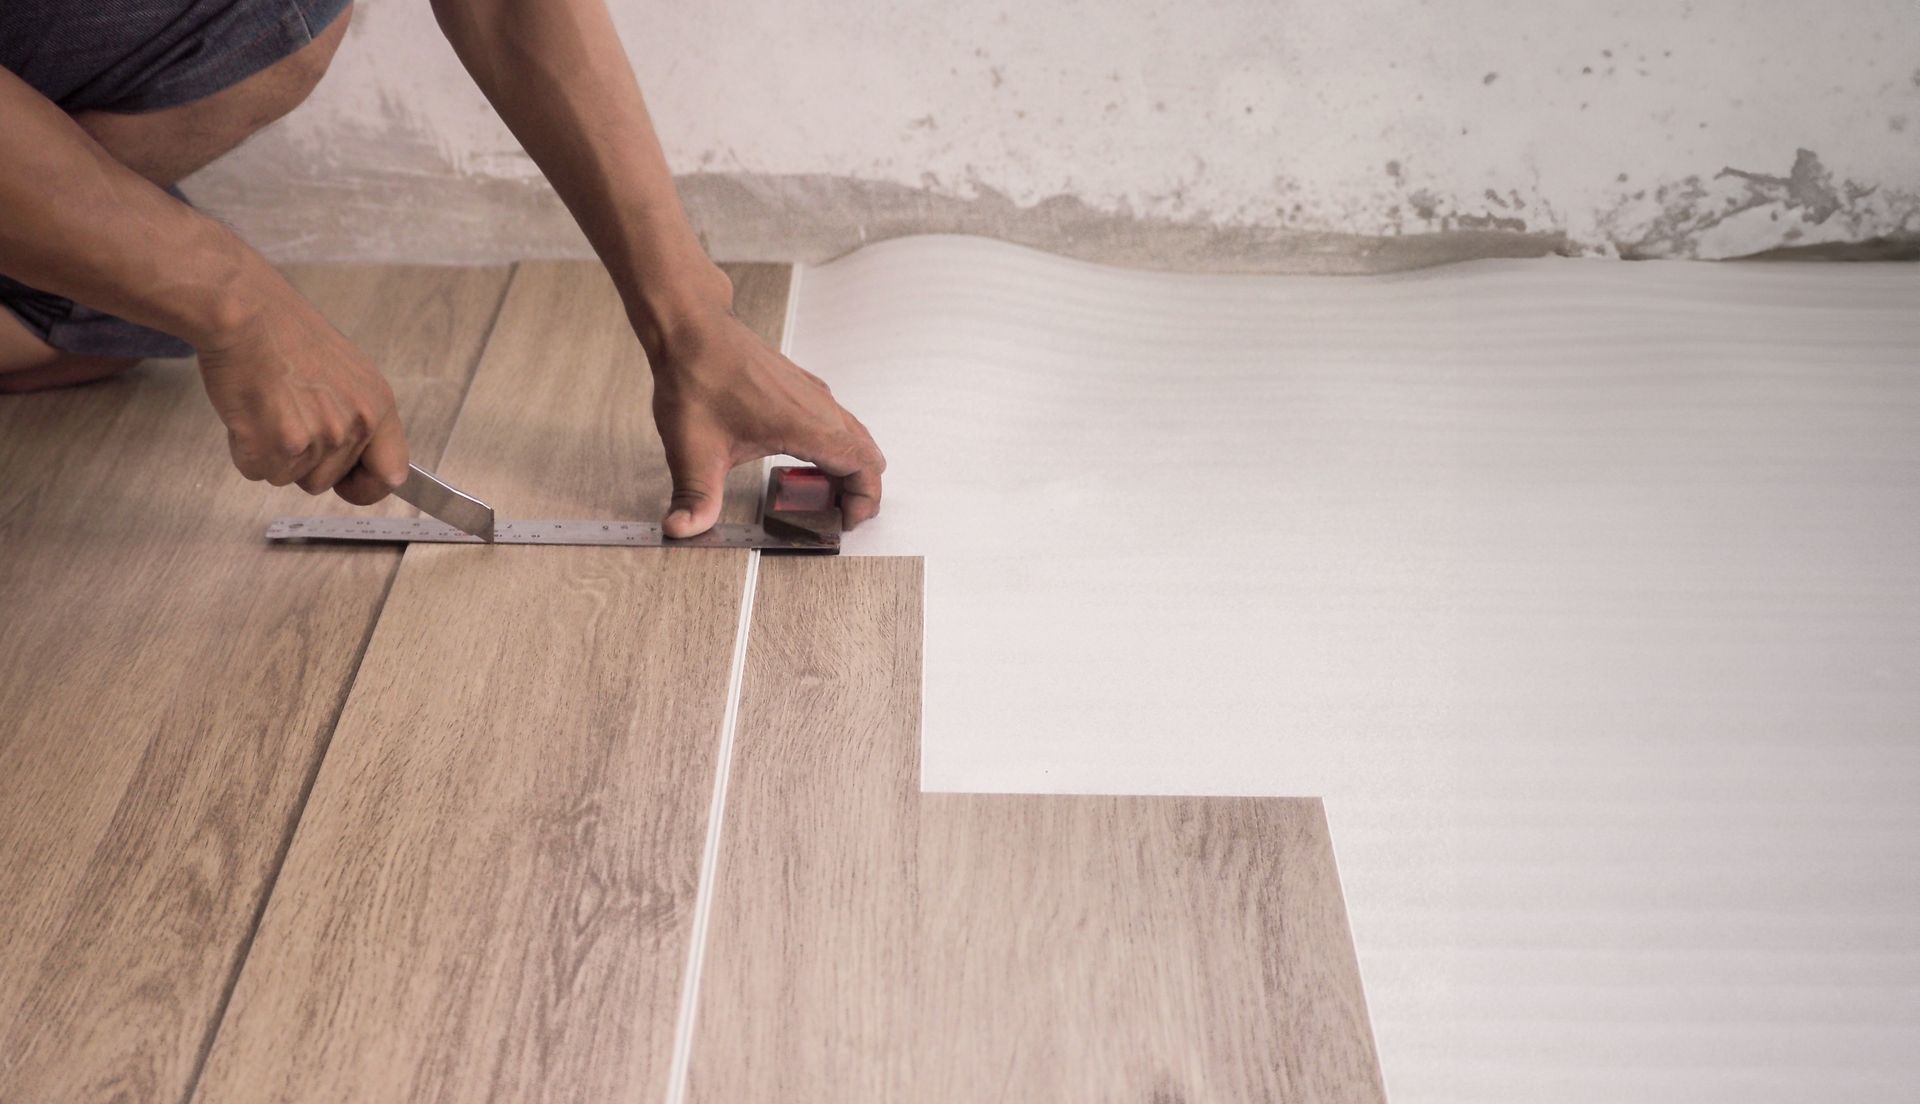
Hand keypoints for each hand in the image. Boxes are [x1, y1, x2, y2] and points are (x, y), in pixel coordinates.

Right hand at [195, 280, 408, 504]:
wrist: (246, 312)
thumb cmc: (287, 336)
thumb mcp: (348, 373)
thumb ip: (358, 416)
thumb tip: (369, 463)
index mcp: (377, 407)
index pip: (391, 473)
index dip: (366, 487)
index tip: (349, 485)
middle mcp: (353, 425)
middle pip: (324, 481)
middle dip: (300, 459)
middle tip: (285, 414)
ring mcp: (317, 437)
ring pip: (286, 478)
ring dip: (270, 453)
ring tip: (266, 407)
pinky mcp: (277, 444)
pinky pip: (256, 470)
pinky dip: (244, 450)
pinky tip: (247, 413)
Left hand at [646, 308, 883, 537]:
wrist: (691, 329)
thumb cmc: (697, 377)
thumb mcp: (694, 450)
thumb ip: (695, 498)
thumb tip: (682, 529)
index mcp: (806, 426)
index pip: (863, 467)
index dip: (865, 500)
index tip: (846, 521)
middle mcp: (818, 407)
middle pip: (866, 453)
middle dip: (860, 489)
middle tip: (838, 515)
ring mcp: (812, 394)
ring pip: (854, 435)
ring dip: (849, 467)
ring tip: (822, 493)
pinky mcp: (801, 386)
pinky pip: (836, 421)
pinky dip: (835, 446)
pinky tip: (803, 459)